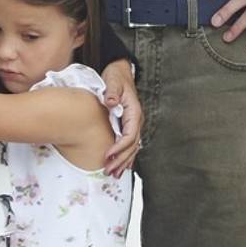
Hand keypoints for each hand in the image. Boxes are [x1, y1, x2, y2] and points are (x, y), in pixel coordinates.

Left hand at [101, 60, 142, 177]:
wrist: (120, 72)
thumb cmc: (116, 77)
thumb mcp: (113, 81)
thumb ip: (112, 92)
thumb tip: (110, 102)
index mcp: (134, 112)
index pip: (130, 135)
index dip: (119, 147)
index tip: (108, 155)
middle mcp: (136, 120)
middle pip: (132, 146)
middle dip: (121, 160)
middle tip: (108, 171)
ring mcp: (134, 124)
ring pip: (132, 148)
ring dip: (124, 162)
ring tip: (114, 174)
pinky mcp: (128, 126)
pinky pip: (129, 145)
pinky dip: (125, 156)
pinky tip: (121, 167)